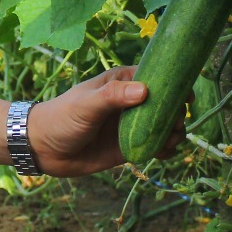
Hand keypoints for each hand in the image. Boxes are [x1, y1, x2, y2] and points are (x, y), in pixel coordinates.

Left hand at [22, 68, 183, 175]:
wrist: (44, 148)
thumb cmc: (61, 117)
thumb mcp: (86, 104)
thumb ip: (113, 96)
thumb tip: (145, 90)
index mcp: (122, 82)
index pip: (156, 77)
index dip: (175, 85)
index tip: (187, 98)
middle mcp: (131, 101)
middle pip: (166, 104)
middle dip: (176, 114)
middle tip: (176, 126)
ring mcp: (131, 124)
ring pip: (165, 126)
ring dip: (174, 133)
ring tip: (170, 142)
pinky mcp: (130, 146)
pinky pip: (156, 145)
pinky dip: (165, 149)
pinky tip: (164, 153)